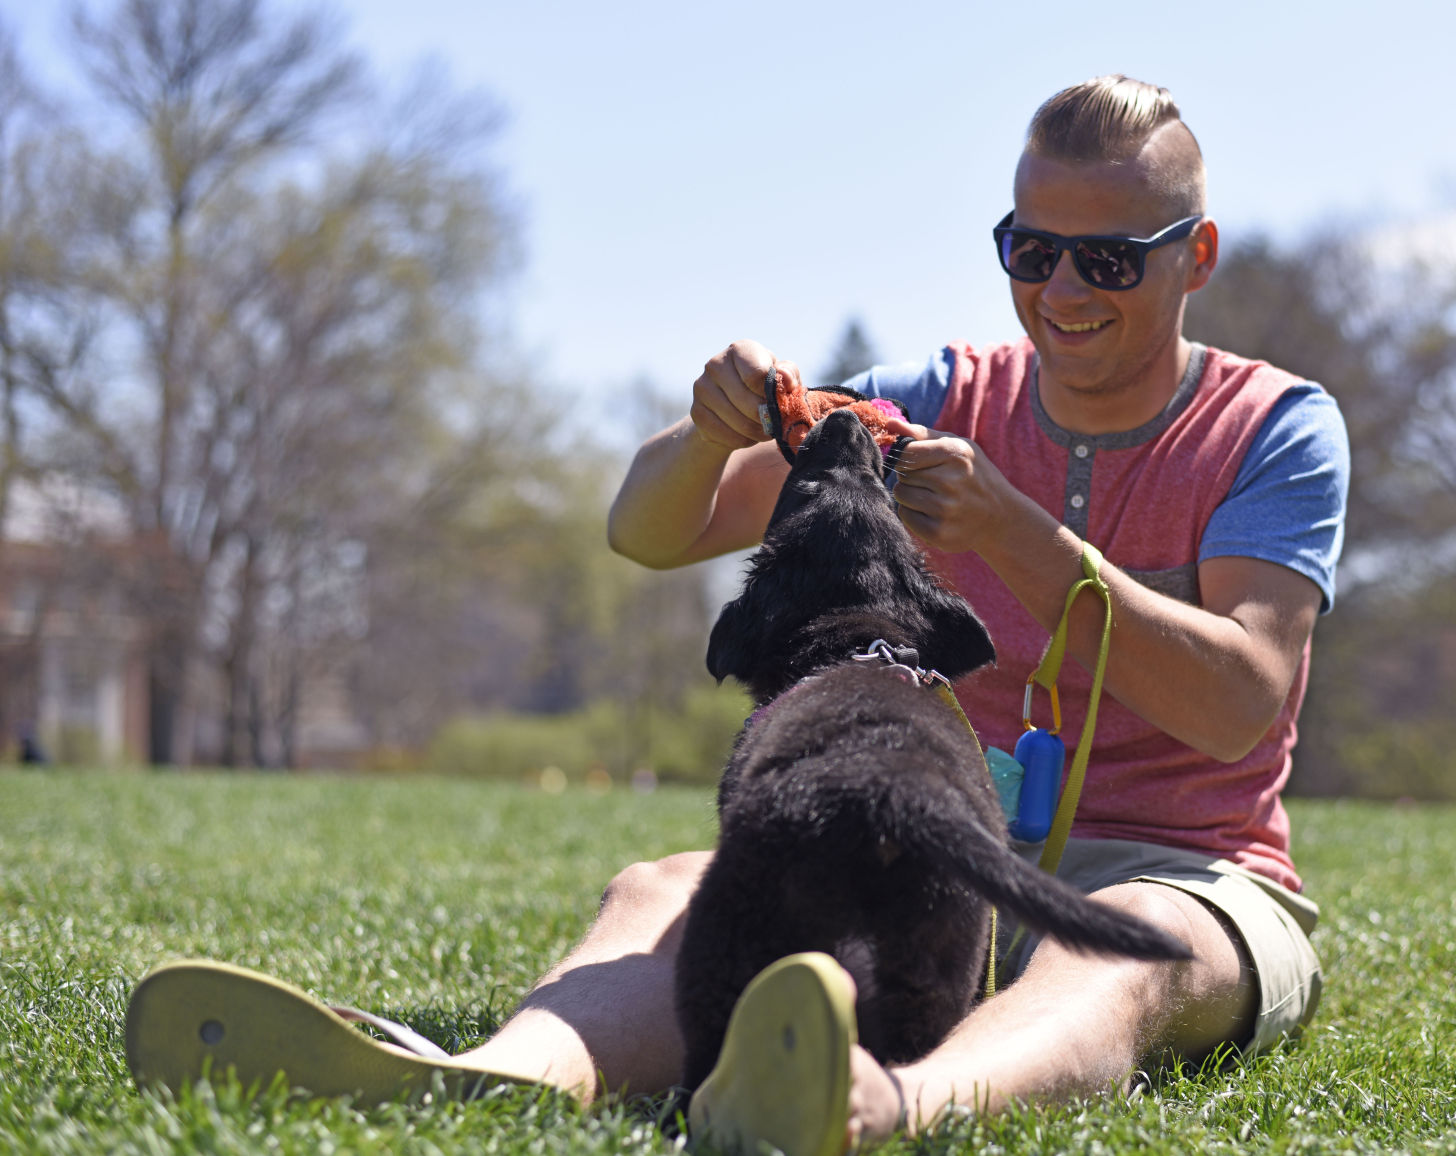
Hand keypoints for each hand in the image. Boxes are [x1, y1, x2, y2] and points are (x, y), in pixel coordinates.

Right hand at [690, 340, 798, 451]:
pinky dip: (742, 440)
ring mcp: (702, 388)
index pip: (756, 374)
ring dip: (756, 432)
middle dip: (765, 417)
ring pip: (738, 421)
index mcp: (740, 350)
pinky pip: (725, 435)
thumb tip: (785, 378)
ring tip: (764, 430)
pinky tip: (747, 435)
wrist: (733, 404)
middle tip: (774, 423)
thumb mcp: (780, 377)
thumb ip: (788, 374)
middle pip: (747, 401)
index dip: (770, 394)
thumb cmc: (763, 386)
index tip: (776, 400)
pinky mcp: (696, 412)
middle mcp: (715, 364)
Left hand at [883, 417, 1014, 552]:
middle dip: (912, 476)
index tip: (920, 462)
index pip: (903, 453)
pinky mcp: (938, 532)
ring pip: (900, 495)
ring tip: (934, 496)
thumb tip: (889, 424)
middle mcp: (950, 482)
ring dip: (911, 495)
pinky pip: (905, 516)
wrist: (1000, 517)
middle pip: (902, 475)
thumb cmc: (972, 474)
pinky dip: (914, 514)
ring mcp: (944, 509)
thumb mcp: (957, 446)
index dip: (906, 457)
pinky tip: (935, 512)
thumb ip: (921, 434)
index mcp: (955, 454)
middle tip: (935, 482)